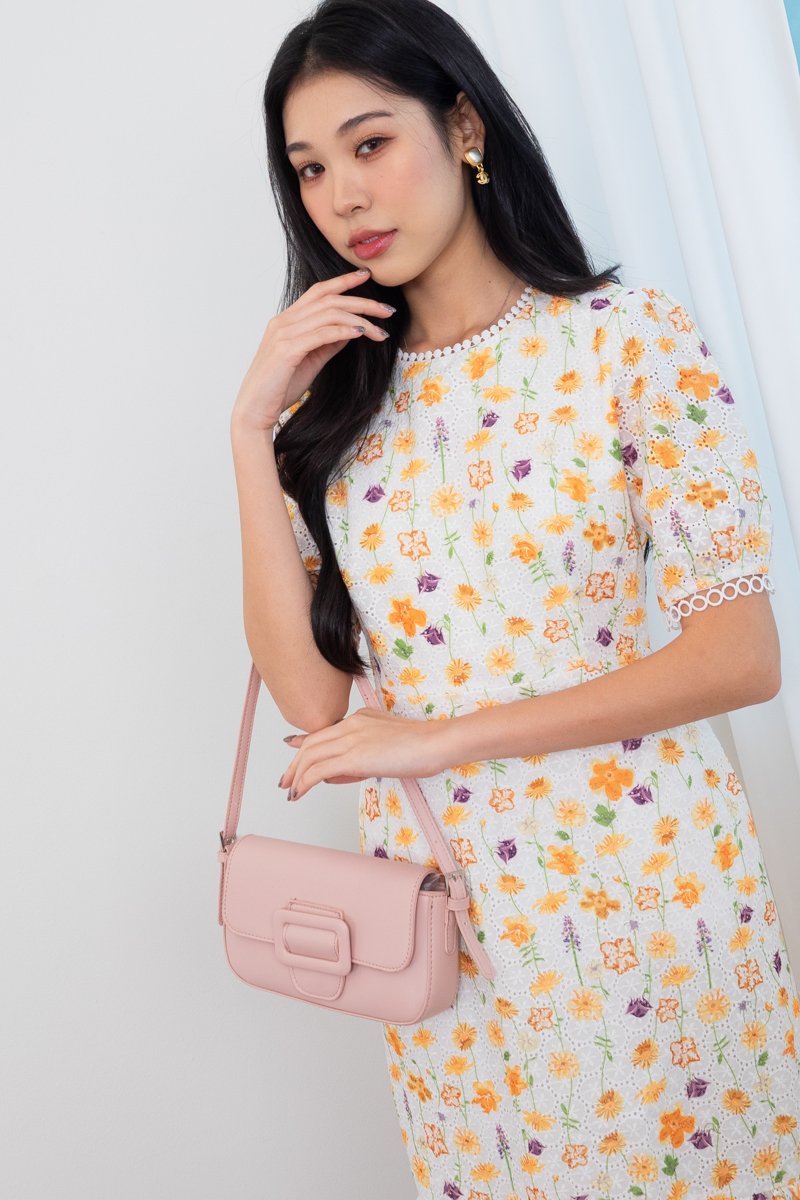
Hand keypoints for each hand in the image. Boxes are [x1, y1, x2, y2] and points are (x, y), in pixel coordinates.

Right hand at [231, 267, 395, 433]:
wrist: (255, 409)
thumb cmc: (280, 387)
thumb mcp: (310, 360)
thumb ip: (327, 342)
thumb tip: (351, 329)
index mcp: (286, 320)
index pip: (318, 291)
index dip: (343, 281)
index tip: (367, 276)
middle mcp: (283, 321)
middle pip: (328, 299)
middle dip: (362, 301)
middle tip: (387, 310)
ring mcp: (283, 334)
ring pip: (328, 314)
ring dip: (359, 319)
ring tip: (380, 330)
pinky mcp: (286, 350)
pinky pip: (321, 334)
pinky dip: (343, 331)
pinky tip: (361, 333)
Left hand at [278, 706, 446, 801]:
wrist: (436, 742)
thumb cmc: (423, 746)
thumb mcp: (389, 742)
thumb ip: (367, 751)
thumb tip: (348, 768)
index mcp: (361, 718)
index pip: (325, 731)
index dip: (304, 741)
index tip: (291, 748)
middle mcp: (352, 724)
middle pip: (312, 743)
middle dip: (295, 764)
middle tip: (286, 780)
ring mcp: (352, 739)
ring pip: (310, 756)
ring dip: (296, 775)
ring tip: (291, 791)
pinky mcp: (354, 757)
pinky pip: (319, 770)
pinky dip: (304, 783)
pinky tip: (299, 793)